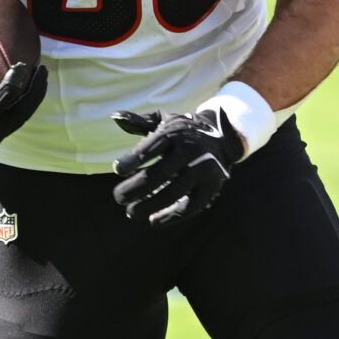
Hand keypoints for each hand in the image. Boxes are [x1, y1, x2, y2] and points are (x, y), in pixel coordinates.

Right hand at [0, 41, 46, 170]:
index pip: (3, 102)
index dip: (15, 83)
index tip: (22, 65)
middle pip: (22, 113)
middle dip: (36, 92)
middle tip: (43, 69)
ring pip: (19, 119)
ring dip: (30, 99)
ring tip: (37, 79)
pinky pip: (11, 121)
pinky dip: (19, 105)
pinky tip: (18, 91)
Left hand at [110, 107, 242, 226]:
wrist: (223, 137)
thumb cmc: (183, 131)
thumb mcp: (164, 120)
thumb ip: (139, 121)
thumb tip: (115, 117)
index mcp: (176, 133)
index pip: (154, 145)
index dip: (134, 158)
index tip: (117, 169)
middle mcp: (191, 151)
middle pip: (161, 173)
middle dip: (136, 187)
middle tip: (118, 197)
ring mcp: (203, 170)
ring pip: (174, 192)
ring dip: (150, 205)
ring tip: (131, 212)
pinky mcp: (211, 187)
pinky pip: (191, 206)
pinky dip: (171, 216)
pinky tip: (154, 221)